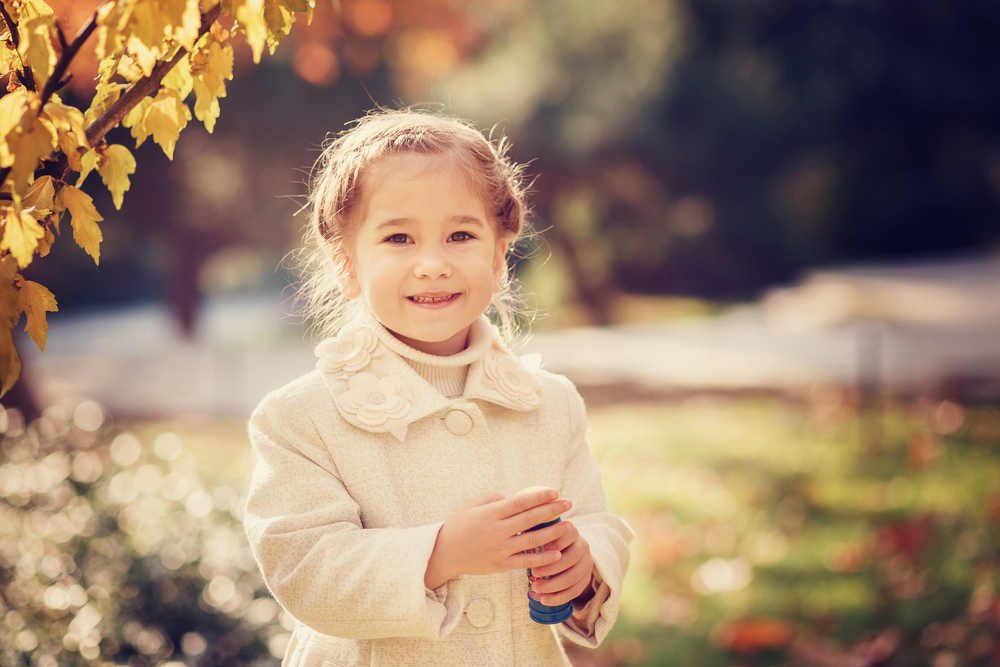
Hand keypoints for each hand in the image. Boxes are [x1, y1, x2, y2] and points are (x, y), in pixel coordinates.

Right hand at [424, 489, 571, 588]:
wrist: (444, 553)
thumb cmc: (459, 526)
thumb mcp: (472, 506)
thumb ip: (493, 499)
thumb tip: (513, 498)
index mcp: (490, 513)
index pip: (520, 502)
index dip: (539, 496)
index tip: (555, 492)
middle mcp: (497, 531)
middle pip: (530, 519)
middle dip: (552, 510)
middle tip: (569, 504)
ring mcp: (500, 549)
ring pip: (532, 540)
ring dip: (553, 533)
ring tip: (570, 527)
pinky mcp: (501, 564)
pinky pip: (525, 561)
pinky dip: (542, 558)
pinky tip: (557, 553)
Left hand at [524, 522, 594, 606]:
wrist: (566, 553)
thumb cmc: (548, 541)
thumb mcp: (544, 533)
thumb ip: (536, 532)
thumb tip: (519, 533)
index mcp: (573, 533)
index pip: (570, 534)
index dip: (558, 541)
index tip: (544, 548)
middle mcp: (583, 547)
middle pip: (572, 558)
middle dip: (552, 567)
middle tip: (533, 572)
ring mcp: (587, 563)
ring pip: (574, 577)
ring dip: (553, 585)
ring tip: (536, 588)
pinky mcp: (586, 579)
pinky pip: (575, 591)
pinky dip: (559, 598)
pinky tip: (545, 600)